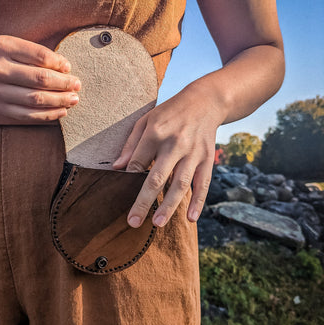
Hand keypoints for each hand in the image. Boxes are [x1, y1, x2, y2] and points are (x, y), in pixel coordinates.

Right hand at [0, 35, 80, 120]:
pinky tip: (61, 111)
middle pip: (39, 79)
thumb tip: (64, 66)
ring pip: (35, 99)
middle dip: (64, 84)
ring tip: (73, 99)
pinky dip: (47, 115)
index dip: (59, 63)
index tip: (69, 67)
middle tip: (78, 85)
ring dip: (59, 101)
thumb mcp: (5, 43)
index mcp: (2, 46)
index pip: (39, 55)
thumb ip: (31, 52)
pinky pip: (27, 115)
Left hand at [112, 85, 224, 226]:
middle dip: (145, 201)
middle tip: (133, 222)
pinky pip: (203, 184)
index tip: (120, 192)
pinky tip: (190, 218)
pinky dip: (198, 202)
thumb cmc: (170, 112)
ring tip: (158, 223)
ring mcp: (193, 153)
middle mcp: (175, 143)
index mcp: (156, 132)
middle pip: (157, 177)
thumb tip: (117, 168)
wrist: (206, 101)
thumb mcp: (146, 119)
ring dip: (169, 205)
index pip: (138, 160)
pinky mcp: (207, 159)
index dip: (129, 176)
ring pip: (180, 183)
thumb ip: (131, 144)